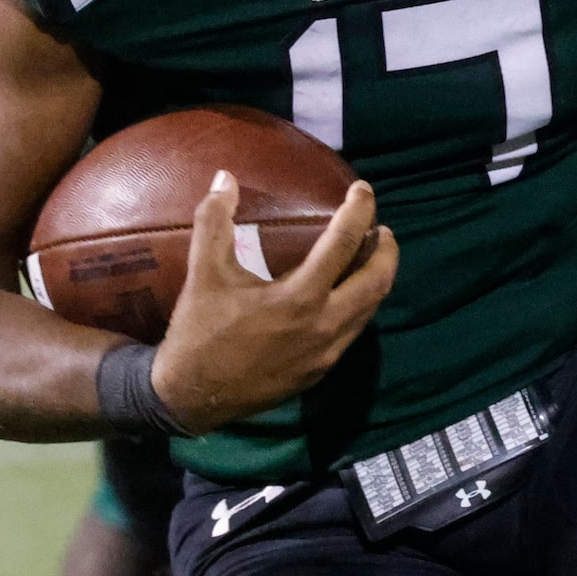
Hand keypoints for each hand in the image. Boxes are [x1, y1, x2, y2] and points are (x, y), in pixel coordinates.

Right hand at [150, 171, 397, 434]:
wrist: (191, 398)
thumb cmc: (199, 332)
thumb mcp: (204, 272)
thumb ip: (215, 220)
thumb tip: (225, 177)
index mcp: (299, 298)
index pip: (344, 244)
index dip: (359, 212)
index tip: (363, 190)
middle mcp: (323, 327)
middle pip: (377, 282)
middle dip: (386, 250)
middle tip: (380, 228)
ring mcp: (325, 355)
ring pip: (369, 311)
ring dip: (376, 279)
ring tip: (368, 256)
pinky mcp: (319, 373)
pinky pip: (353, 332)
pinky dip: (360, 306)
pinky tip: (344, 294)